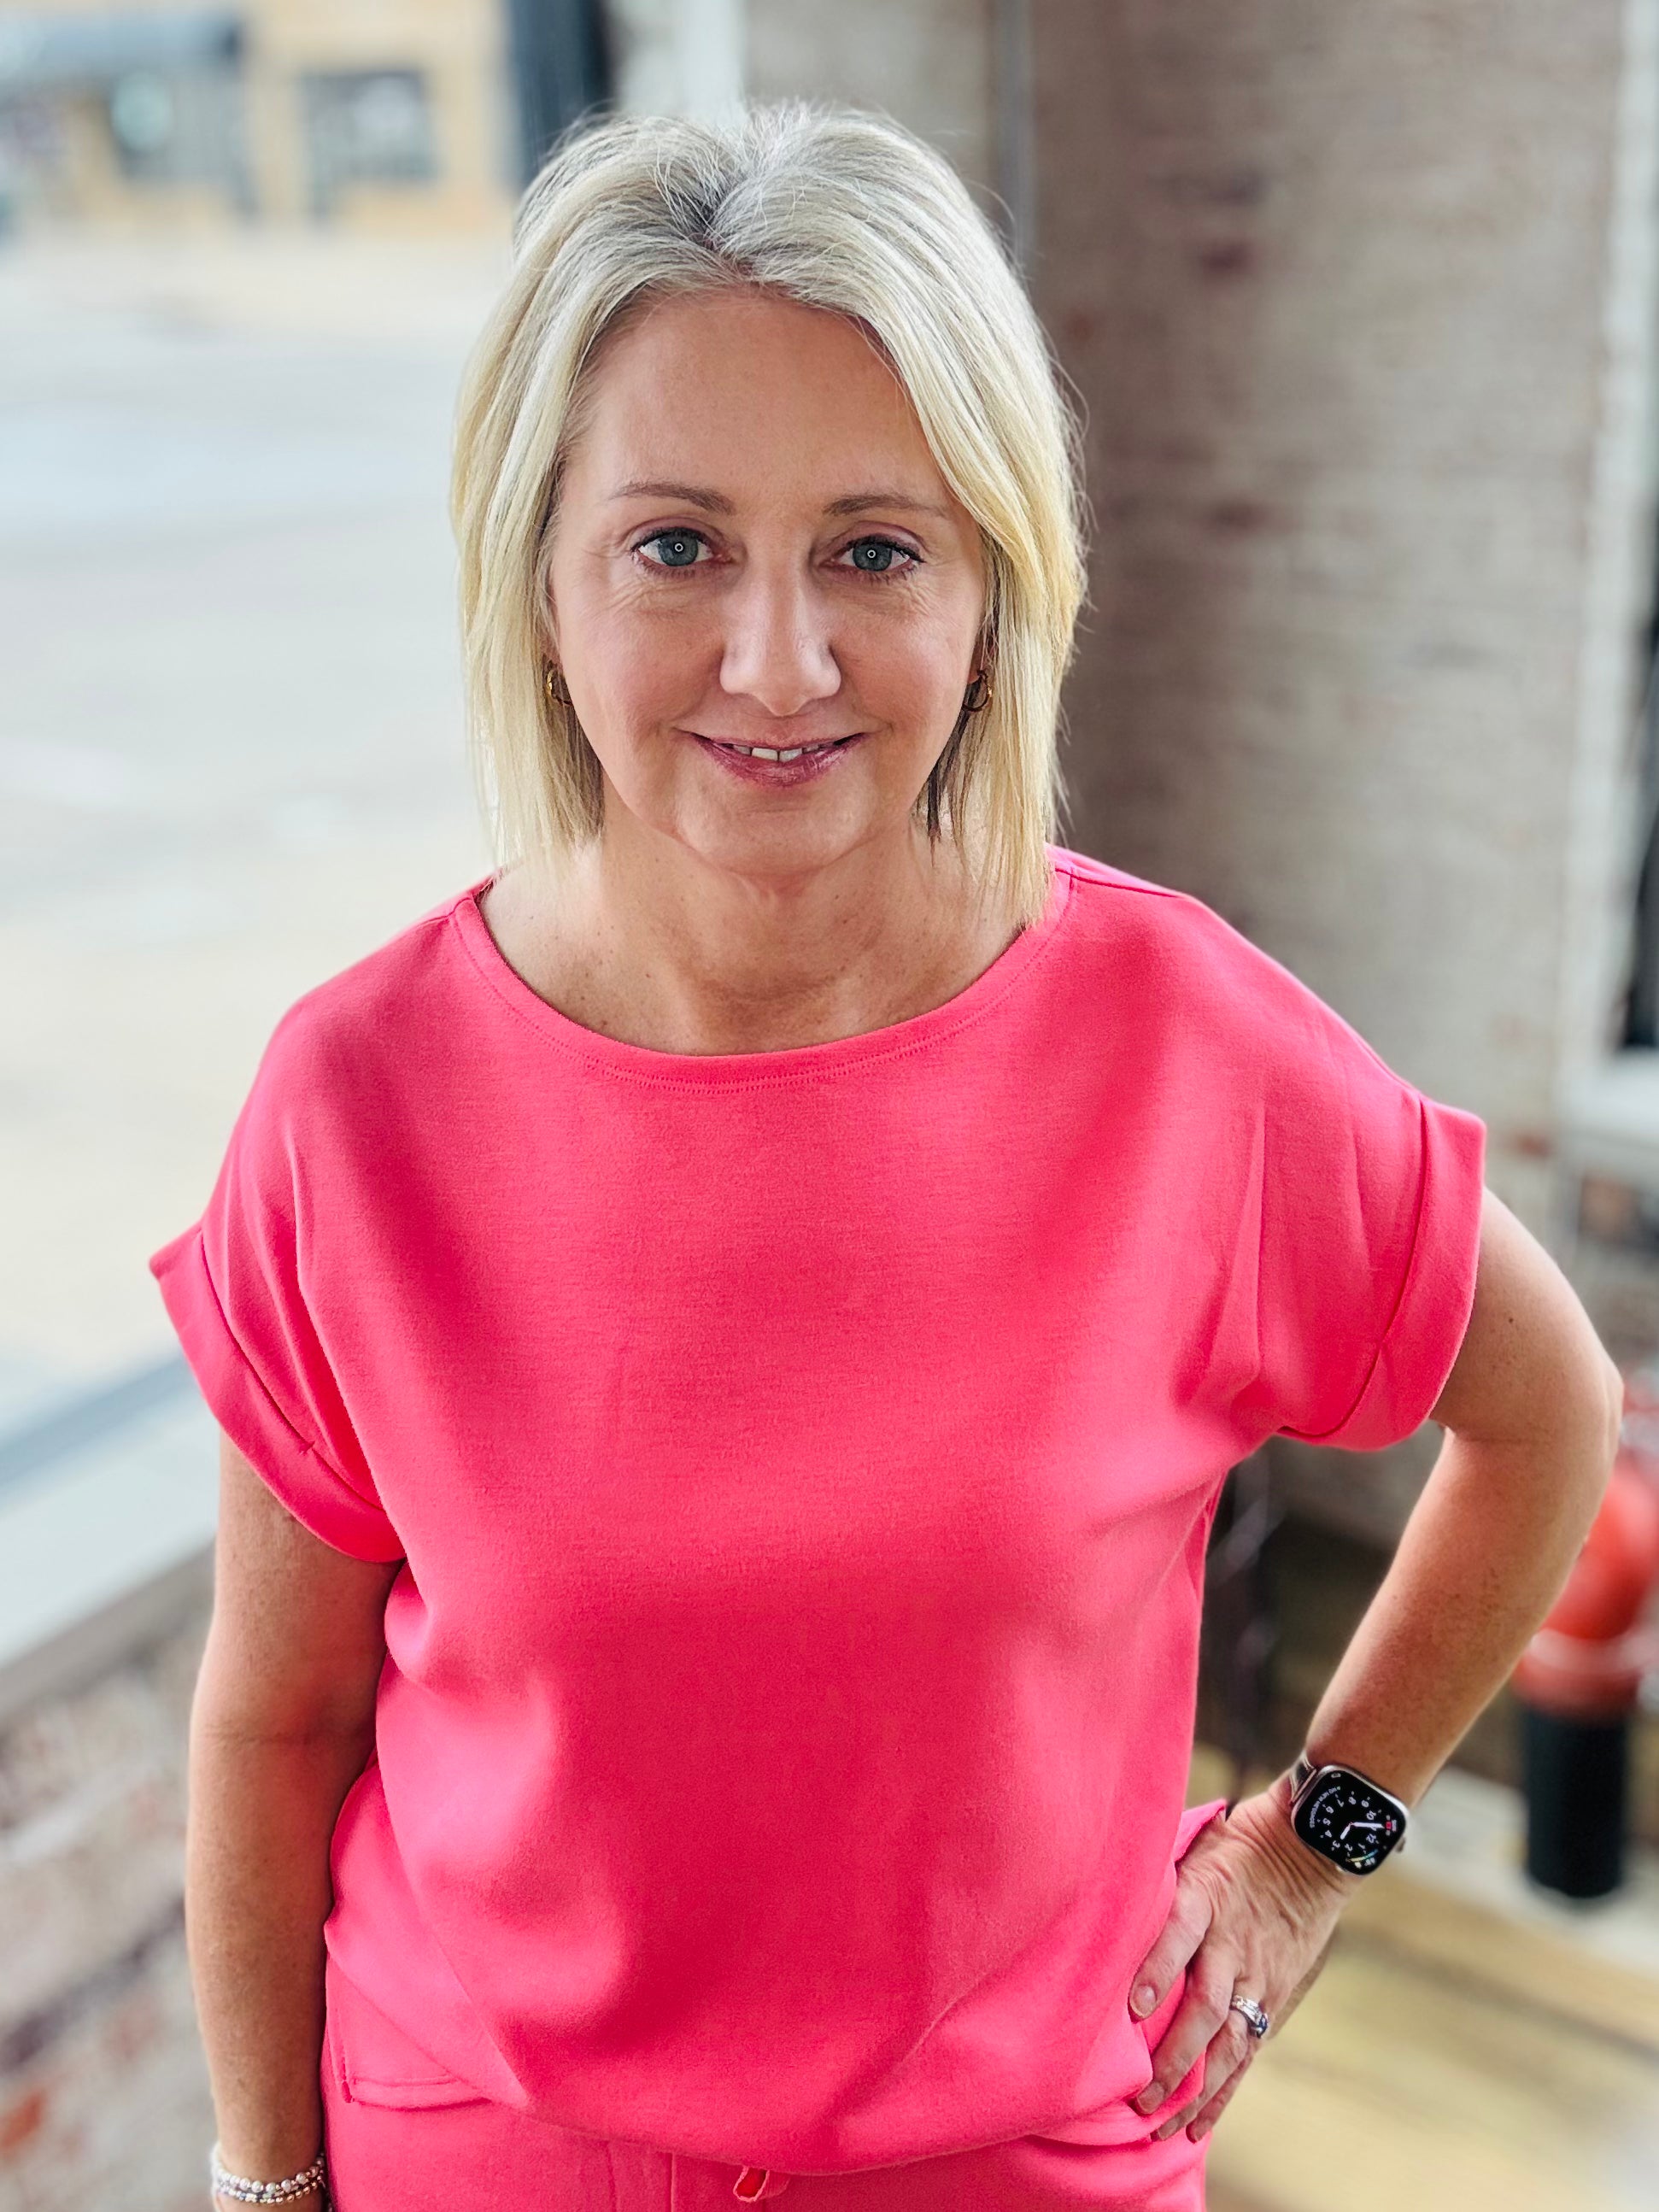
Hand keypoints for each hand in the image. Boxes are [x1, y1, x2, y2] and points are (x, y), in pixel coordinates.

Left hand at [1126, 1781, 1353, 2142]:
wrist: (1313, 1849)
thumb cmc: (1239, 1842)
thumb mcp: (1195, 1842)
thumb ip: (1157, 1874)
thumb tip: (1101, 1889)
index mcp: (1208, 1896)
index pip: (1180, 1932)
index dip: (1157, 1970)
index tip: (1131, 2008)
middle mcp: (1234, 1943)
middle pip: (1206, 2006)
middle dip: (1173, 2057)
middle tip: (1138, 2096)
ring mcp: (1258, 1975)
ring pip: (1229, 2043)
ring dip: (1195, 2089)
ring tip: (1161, 2126)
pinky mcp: (1274, 1995)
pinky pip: (1248, 2050)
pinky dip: (1223, 2090)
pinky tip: (1199, 2123)